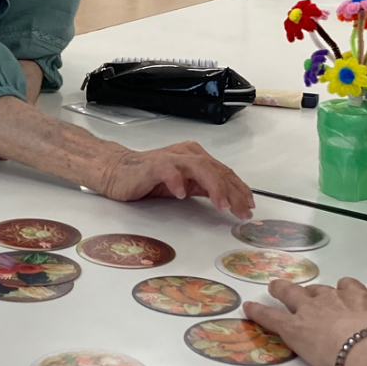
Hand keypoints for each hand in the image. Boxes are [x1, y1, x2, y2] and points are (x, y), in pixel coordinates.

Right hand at [93, 141, 254, 217]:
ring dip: (213, 186)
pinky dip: (176, 181)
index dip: (239, 190)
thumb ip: (203, 188)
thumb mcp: (184, 186)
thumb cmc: (149, 179)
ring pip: (200, 167)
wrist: (117, 172)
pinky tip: (181, 194)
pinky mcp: (154, 165)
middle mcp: (188, 155)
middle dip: (233, 192)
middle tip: (242, 210)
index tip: (249, 207)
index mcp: (197, 158)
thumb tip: (229, 200)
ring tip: (222, 204)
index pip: (224, 173)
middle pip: (217, 170)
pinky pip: (168, 170)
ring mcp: (171, 159)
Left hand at [244, 277, 366, 365]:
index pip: (349, 288)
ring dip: (282, 290)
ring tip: (274, 287)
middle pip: (319, 290)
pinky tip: (248, 307)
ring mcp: (310, 311)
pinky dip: (258, 311)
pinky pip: (271, 316)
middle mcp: (333, 300)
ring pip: (292, 294)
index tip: (342, 291)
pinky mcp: (292, 327)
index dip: (343, 290)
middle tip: (307, 294)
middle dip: (312, 291)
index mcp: (359, 299)